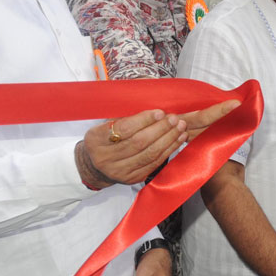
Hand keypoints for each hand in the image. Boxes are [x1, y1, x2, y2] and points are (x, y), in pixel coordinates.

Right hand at [81, 99, 241, 189]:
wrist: (94, 166)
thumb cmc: (104, 138)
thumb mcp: (105, 123)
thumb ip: (124, 113)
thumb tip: (148, 96)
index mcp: (96, 139)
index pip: (124, 128)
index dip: (144, 120)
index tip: (159, 112)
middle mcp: (105, 158)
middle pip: (138, 143)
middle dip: (160, 129)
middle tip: (174, 118)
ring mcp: (119, 171)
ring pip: (149, 154)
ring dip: (168, 139)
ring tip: (180, 126)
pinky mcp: (132, 179)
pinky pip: (155, 163)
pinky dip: (169, 150)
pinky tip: (178, 139)